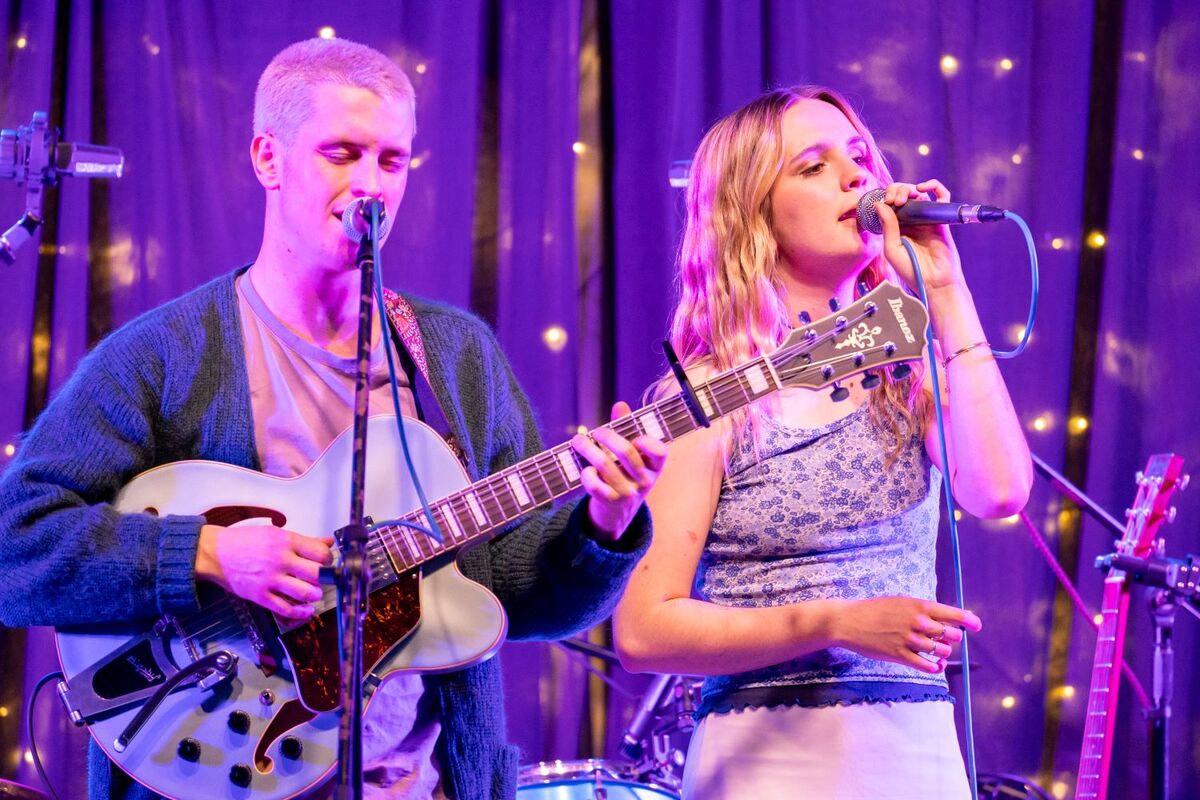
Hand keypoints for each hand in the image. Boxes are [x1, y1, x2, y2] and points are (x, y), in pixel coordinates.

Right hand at [196, 524, 332, 618]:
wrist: (215, 553)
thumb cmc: (244, 541)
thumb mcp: (276, 533)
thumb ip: (304, 540)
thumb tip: (327, 542)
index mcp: (286, 542)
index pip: (320, 553)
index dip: (328, 559)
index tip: (326, 562)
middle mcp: (280, 560)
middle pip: (316, 574)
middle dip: (324, 578)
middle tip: (322, 578)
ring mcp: (270, 580)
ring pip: (305, 593)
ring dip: (315, 595)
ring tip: (314, 593)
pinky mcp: (260, 596)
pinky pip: (285, 609)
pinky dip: (300, 613)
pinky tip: (307, 610)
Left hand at [571, 401, 668, 542]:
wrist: (619, 512)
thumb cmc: (625, 474)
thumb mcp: (632, 456)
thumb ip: (626, 429)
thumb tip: (620, 405)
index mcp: (654, 466)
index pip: (660, 452)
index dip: (648, 442)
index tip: (635, 436)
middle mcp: (644, 481)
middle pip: (626, 452)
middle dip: (607, 436)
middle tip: (596, 432)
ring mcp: (628, 493)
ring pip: (605, 465)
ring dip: (587, 449)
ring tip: (578, 441)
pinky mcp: (610, 502)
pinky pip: (595, 486)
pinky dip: (587, 475)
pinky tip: (585, 469)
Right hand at [829, 596, 981, 673]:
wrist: (849, 621)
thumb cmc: (875, 610)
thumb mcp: (901, 602)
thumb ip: (922, 610)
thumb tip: (944, 621)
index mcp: (920, 606)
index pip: (955, 614)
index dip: (970, 621)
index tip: (977, 626)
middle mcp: (919, 622)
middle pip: (953, 635)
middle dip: (952, 638)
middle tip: (944, 638)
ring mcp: (910, 640)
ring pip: (942, 651)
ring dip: (942, 652)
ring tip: (935, 651)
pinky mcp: (900, 655)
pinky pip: (927, 666)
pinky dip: (934, 667)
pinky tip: (932, 665)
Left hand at [874, 180, 965, 293]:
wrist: (934, 281)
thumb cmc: (911, 269)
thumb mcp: (892, 249)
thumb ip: (887, 226)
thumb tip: (879, 204)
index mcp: (896, 227)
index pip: (888, 203)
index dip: (884, 197)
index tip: (882, 203)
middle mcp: (911, 220)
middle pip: (902, 194)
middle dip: (894, 190)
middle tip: (892, 201)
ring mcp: (926, 218)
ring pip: (918, 192)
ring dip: (908, 188)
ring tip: (902, 199)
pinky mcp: (941, 218)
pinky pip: (941, 196)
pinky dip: (934, 186)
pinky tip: (922, 188)